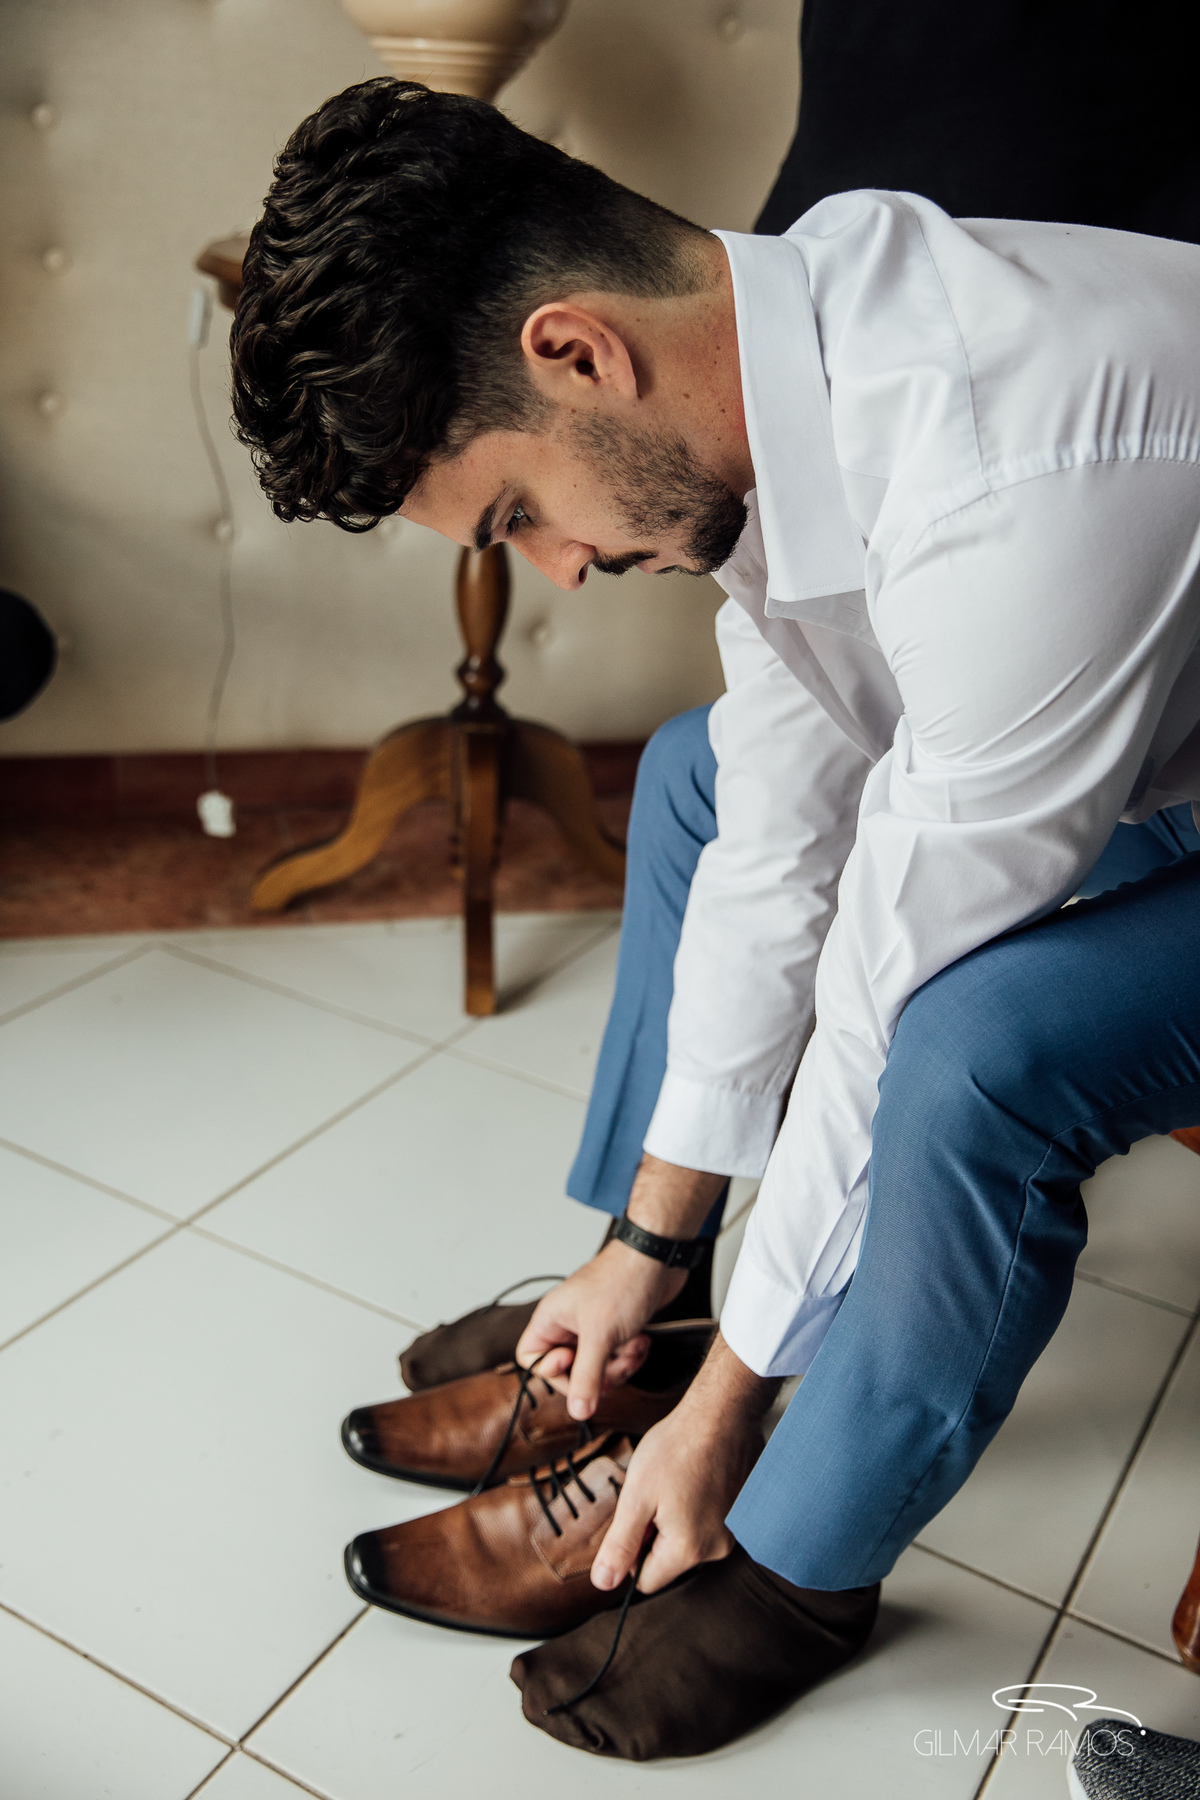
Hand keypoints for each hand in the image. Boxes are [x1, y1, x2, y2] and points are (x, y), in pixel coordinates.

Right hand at [516, 1239, 683, 1420]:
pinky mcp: (615, 1328)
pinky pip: (615, 1358)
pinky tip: (642, 1341)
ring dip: (619, 1365)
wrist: (659, 1258)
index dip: (553, 1373)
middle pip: (569, 1371)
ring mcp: (592, 1327)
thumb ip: (586, 1377)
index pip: (532, 1361)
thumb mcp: (601, 1336)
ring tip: (634, 1347)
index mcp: (551, 1319)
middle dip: (596, 1374)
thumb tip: (577, 1412)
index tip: (578, 1365)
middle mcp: (567, 1323)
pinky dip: (630, 1355)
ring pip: (596, 1367)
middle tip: (614, 1364)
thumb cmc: (623, 1281)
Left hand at [591, 1332, 779, 1594]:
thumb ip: (620, 1544)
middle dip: (656, 1532)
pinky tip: (697, 1477)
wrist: (722, 1413)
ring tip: (678, 1480)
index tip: (637, 1513)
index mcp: (688, 1551)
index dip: (632, 1549)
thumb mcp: (636, 1496)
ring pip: (690, 1540)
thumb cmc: (676, 1449)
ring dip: (677, 1518)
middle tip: (656, 1491)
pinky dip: (699, 1506)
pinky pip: (710, 1523)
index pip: (646, 1580)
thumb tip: (603, 1583)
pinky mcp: (744, 1513)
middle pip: (669, 1560)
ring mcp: (735, 1531)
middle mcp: (718, 1550)